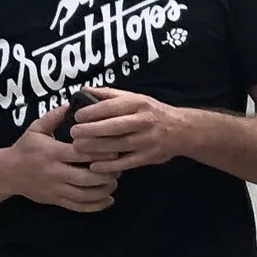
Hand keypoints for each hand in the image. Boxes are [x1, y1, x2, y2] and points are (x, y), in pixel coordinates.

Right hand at [2, 105, 115, 212]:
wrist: (6, 172)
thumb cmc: (24, 148)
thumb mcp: (36, 129)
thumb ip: (54, 116)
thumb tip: (72, 103)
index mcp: (52, 153)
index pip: (81, 154)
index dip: (100, 153)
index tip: (115, 150)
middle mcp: (55, 172)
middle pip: (86, 177)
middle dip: (106, 175)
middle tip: (118, 169)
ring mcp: (56, 189)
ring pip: (85, 195)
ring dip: (103, 191)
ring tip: (114, 183)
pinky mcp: (56, 200)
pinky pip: (78, 207)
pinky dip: (96, 206)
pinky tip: (108, 200)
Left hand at [65, 85, 189, 173]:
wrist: (183, 130)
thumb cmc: (152, 112)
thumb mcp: (135, 98)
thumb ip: (110, 95)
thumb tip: (84, 90)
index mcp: (139, 103)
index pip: (113, 106)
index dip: (93, 111)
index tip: (77, 116)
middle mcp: (144, 121)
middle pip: (115, 126)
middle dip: (92, 130)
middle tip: (74, 133)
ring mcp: (148, 140)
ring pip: (119, 145)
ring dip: (97, 148)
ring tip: (79, 148)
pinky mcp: (149, 157)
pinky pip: (127, 162)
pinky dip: (110, 166)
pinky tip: (94, 166)